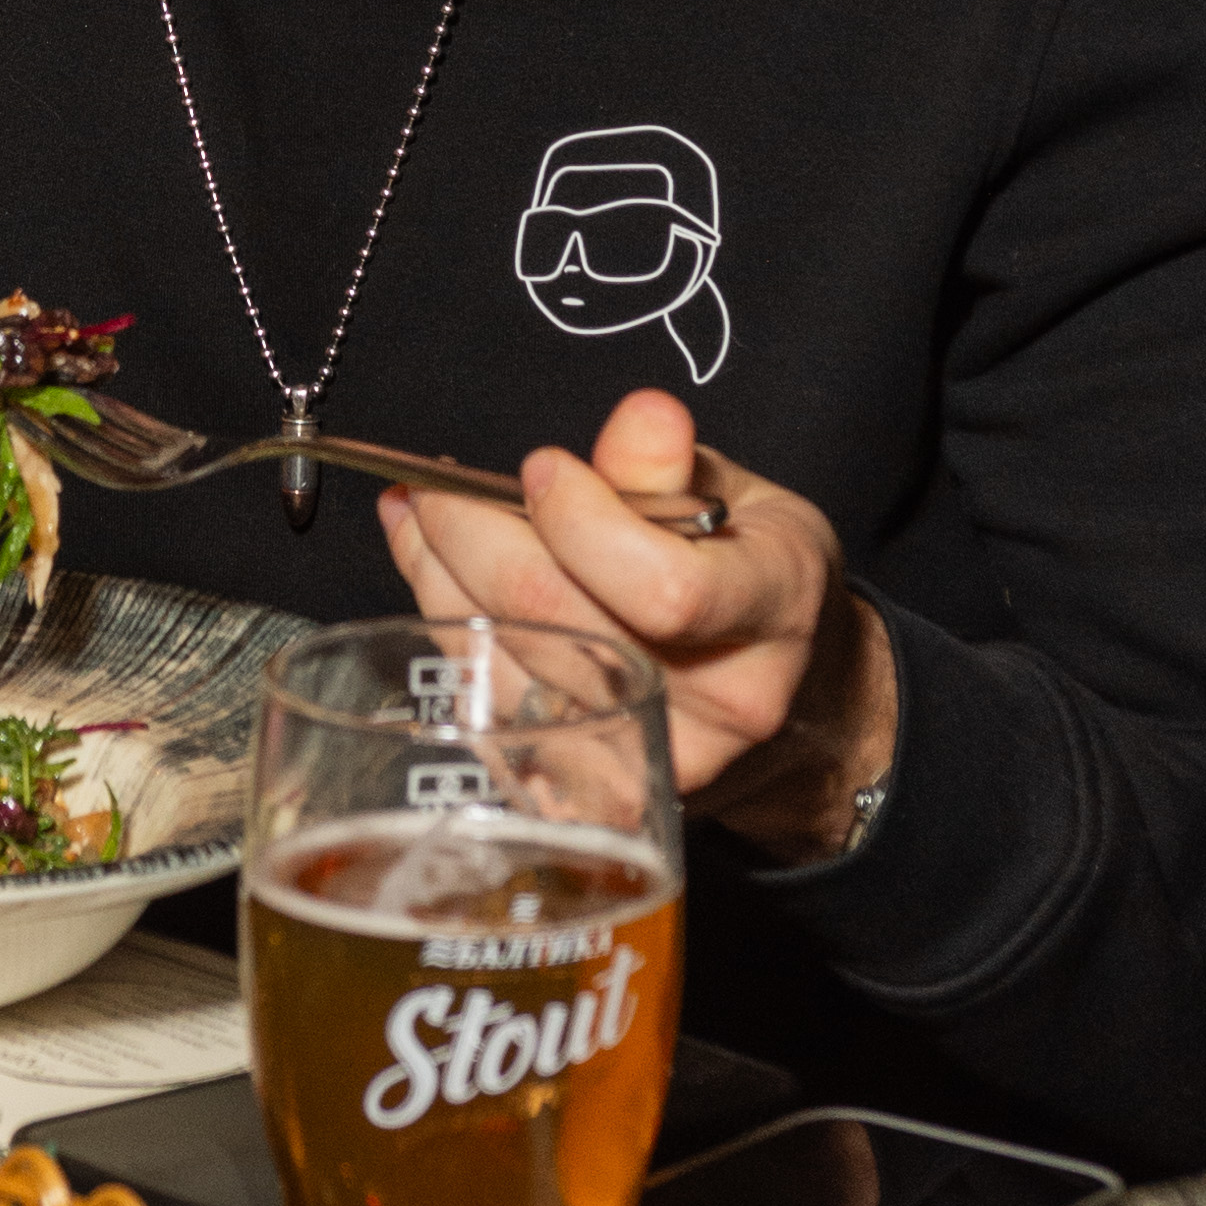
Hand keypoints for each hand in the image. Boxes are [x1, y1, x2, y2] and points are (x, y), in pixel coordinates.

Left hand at [378, 383, 896, 859]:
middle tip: (436, 481)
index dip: (583, 521)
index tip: (542, 466)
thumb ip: (675, 465)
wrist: (787, 700)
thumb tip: (643, 417)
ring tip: (418, 512)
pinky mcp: (588, 788)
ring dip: (439, 573)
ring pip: (506, 660)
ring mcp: (651, 758)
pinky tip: (430, 567)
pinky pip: (488, 700)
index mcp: (771, 614)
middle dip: (474, 534)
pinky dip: (445, 625)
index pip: (665, 588)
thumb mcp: (743, 499)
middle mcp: (720, 706)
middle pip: (560, 621)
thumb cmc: (749, 578)